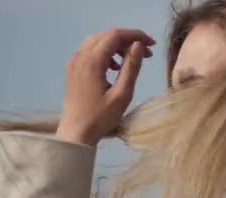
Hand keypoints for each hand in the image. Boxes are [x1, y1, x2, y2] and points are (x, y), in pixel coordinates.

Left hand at [57, 28, 155, 144]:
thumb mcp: (122, 94)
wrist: (76, 133)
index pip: (115, 35)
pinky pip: (91, 50)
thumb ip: (131, 67)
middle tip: (146, 53)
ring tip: (132, 59)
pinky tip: (115, 67)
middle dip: (128, 39)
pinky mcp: (73, 68)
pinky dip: (106, 52)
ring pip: (98, 41)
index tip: (152, 45)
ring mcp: (75, 61)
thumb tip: (139, 45)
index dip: (135, 35)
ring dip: (117, 45)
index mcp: (93, 61)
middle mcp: (81, 56)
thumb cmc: (101, 117)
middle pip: (106, 35)